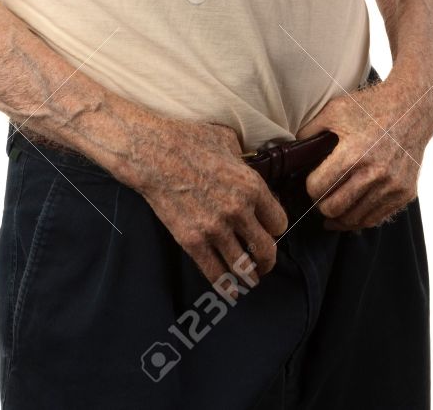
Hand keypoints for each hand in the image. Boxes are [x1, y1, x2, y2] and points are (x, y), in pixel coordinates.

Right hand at [128, 116, 288, 295]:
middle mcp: (238, 212)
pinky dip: (226, 286)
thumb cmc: (190, 140)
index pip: (279, 223)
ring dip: (250, 276)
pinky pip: (215, 273)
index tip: (269, 229)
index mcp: (251, 186)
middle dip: (268, 260)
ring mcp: (214, 229)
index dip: (275, 227)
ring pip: (243, 267)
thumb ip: (244, 160)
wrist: (153, 153)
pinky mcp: (192, 241)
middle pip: (266, 250)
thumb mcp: (228, 141)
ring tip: (250, 278)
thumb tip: (248, 165)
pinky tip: (230, 291)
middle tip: (265, 262)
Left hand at [299, 68, 432, 231]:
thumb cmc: (370, 107)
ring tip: (331, 210)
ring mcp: (392, 186)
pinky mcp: (405, 193)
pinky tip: (350, 214)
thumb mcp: (335, 110)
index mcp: (353, 153)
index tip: (311, 182)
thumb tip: (292, 150)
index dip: (309, 187)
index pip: (318, 188)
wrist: (412, 109)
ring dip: (339, 217)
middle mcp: (374, 173)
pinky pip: (376, 219)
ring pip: (354, 219)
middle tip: (319, 197)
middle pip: (333, 208)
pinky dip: (360, 220)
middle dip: (321, 204)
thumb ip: (310, 130)